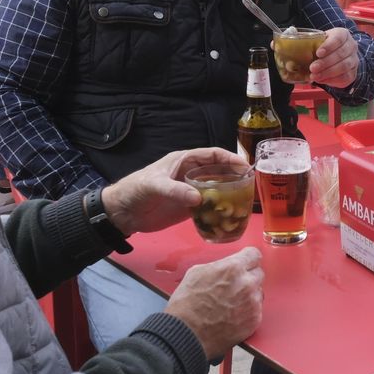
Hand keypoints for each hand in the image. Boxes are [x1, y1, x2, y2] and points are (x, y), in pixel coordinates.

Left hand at [101, 147, 249, 234]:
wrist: (122, 213)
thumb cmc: (135, 191)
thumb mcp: (154, 186)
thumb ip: (175, 191)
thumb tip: (199, 199)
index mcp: (184, 161)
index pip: (212, 155)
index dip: (230, 158)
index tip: (245, 166)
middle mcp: (191, 175)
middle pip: (219, 172)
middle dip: (235, 176)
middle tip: (251, 186)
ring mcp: (191, 192)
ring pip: (217, 190)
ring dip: (230, 195)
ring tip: (245, 203)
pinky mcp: (189, 209)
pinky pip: (209, 207)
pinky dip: (220, 211)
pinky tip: (230, 218)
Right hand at [163, 247, 263, 359]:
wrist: (186, 334)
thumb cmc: (186, 304)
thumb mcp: (196, 272)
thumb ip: (218, 266)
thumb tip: (225, 267)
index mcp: (233, 268)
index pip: (254, 254)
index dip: (248, 259)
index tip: (245, 263)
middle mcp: (247, 284)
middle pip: (258, 273)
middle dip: (248, 277)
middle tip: (234, 285)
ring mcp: (253, 303)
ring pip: (258, 292)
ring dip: (248, 295)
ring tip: (230, 303)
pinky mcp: (254, 320)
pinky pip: (257, 310)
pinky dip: (247, 311)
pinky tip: (232, 315)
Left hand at [308, 27, 358, 87]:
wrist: (340, 56)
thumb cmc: (325, 47)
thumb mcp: (319, 40)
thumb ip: (309, 42)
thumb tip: (289, 44)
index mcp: (343, 35)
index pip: (339, 38)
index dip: (329, 45)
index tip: (318, 53)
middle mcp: (351, 46)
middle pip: (341, 54)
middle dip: (326, 62)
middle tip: (313, 67)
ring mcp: (354, 60)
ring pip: (344, 67)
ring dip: (328, 72)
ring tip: (314, 76)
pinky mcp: (353, 73)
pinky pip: (344, 78)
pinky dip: (332, 80)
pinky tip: (321, 80)